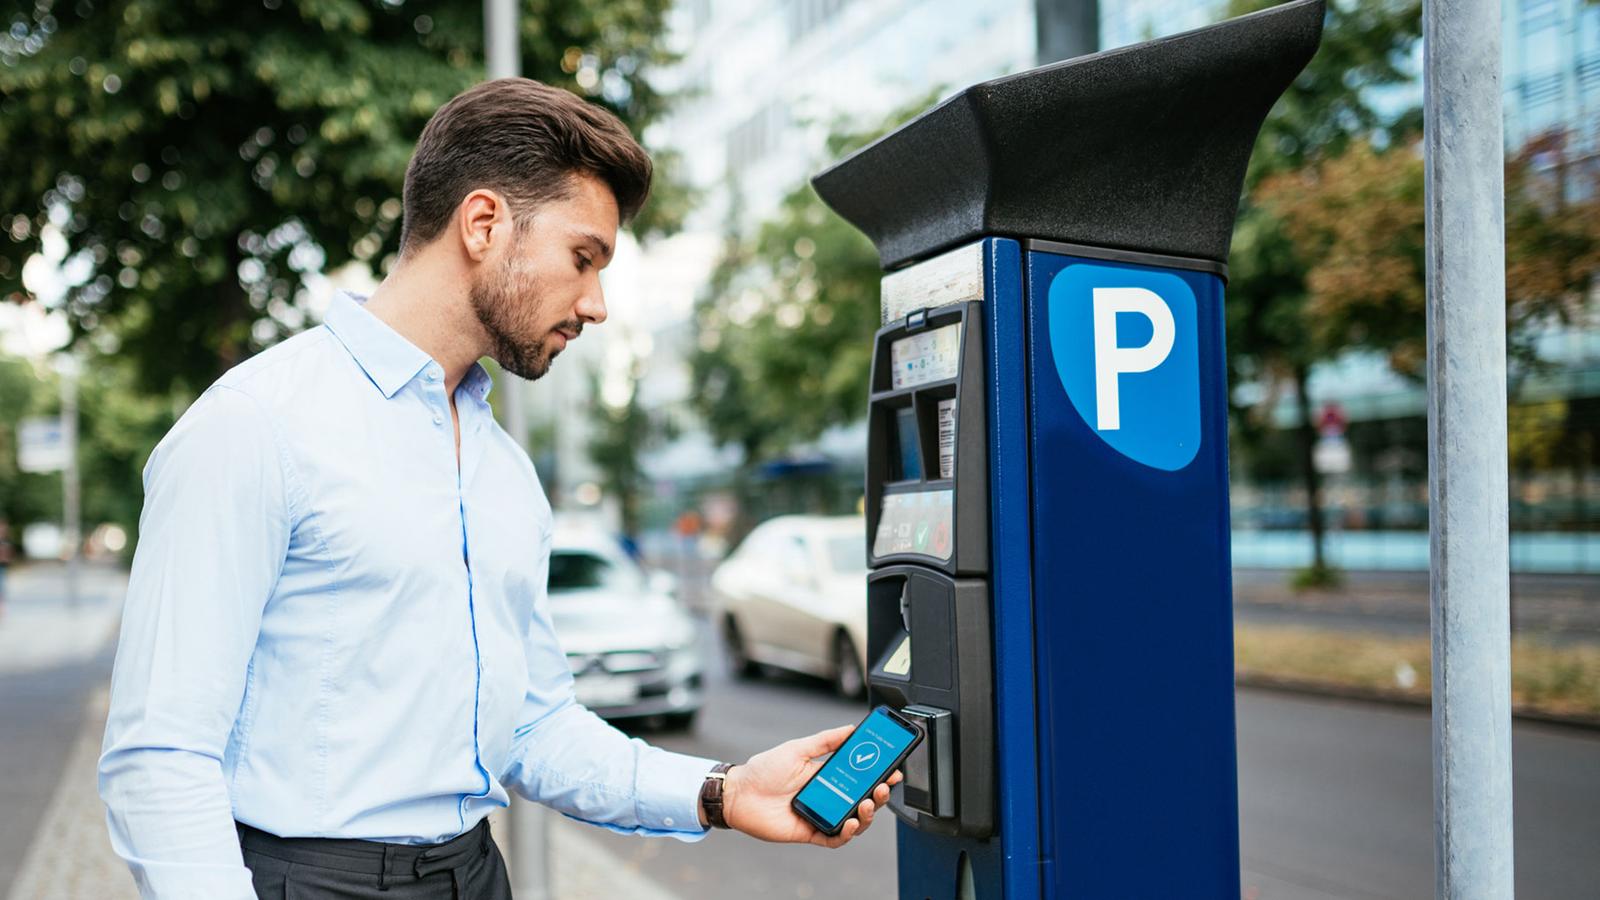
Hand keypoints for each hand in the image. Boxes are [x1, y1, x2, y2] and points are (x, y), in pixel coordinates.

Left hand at [718, 724, 902, 848]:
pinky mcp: (811, 833)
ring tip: (867, 803)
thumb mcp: (798, 749)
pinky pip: (835, 838)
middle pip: (863, 799)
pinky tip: (852, 823)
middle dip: (879, 794)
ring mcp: (822, 815)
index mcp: (827, 776)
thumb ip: (825, 740)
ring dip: (867, 814)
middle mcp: (828, 797)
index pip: (861, 776)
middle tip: (884, 785)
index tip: (893, 768)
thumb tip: (851, 728)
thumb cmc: (764, 770)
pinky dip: (847, 833)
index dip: (879, 774)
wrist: (739, 793)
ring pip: (855, 820)